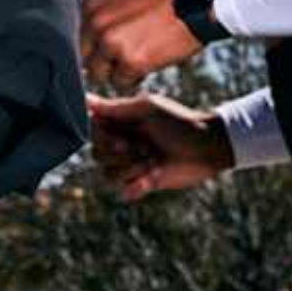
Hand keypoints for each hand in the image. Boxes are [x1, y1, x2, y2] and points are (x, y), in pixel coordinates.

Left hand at [81, 0, 205, 92]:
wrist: (196, 2)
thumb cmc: (164, 1)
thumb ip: (102, 20)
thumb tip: (89, 50)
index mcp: (91, 4)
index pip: (77, 39)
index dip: (94, 48)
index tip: (111, 48)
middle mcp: (96, 22)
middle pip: (84, 59)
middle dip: (103, 62)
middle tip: (127, 54)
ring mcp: (111, 42)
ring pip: (100, 75)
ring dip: (119, 72)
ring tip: (141, 54)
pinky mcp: (130, 61)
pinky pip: (122, 83)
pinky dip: (136, 77)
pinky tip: (151, 60)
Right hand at [87, 92, 233, 201]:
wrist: (206, 148)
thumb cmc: (179, 122)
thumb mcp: (147, 109)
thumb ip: (115, 107)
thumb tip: (85, 98)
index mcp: (119, 123)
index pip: (91, 132)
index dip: (102, 138)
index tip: (122, 137)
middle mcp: (121, 144)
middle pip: (97, 155)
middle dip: (120, 154)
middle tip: (145, 147)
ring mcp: (130, 165)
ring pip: (108, 175)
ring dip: (132, 169)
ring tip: (155, 160)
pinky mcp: (141, 184)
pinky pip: (124, 192)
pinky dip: (137, 186)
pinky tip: (154, 176)